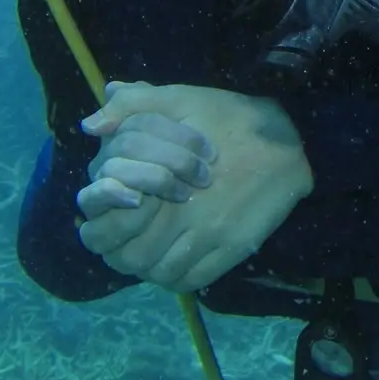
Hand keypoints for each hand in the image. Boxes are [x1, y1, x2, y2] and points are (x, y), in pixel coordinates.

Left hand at [76, 82, 314, 293]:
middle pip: (135, 261)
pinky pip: (195, 280)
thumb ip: (136, 105)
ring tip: (152, 252)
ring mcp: (213, 237)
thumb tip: (91, 125)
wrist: (287, 138)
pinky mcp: (235, 248)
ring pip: (163, 275)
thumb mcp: (182, 99)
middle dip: (123, 255)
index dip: (102, 235)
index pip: (115, 232)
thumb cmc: (230, 117)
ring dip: (150, 269)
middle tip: (126, 243)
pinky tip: (177, 260)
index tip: (104, 225)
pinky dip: (178, 278)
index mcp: (165, 184)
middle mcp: (187, 218)